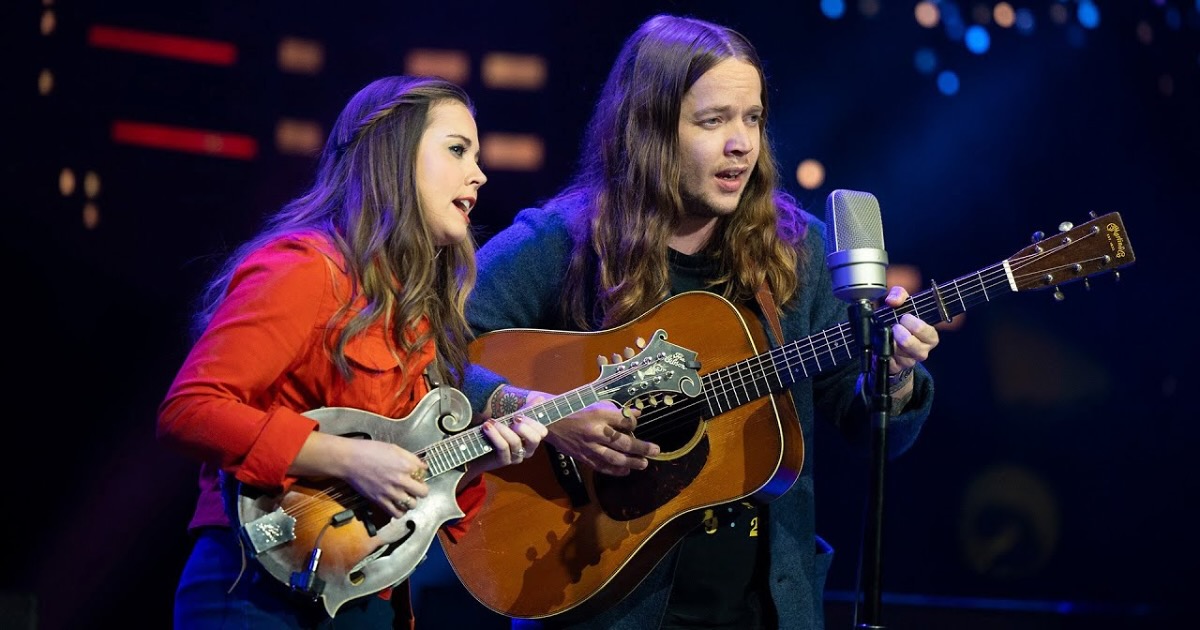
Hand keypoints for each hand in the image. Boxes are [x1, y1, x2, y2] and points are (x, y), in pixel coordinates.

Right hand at [336, 438, 428, 518]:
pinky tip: (397, 505)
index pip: (424, 473)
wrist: (350, 460)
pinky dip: (400, 511)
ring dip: (411, 501)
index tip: (416, 474)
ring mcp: (391, 493)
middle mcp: (401, 480)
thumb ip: (410, 458)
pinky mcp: (380, 501)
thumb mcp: (394, 448)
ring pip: (412, 505)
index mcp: (406, 465)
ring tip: (405, 496)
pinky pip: (396, 513)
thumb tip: (422, 466)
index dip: (421, 473)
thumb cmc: (370, 450)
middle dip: (421, 489)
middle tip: (414, 487)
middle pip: (423, 492)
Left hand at [475, 415, 549, 473]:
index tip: (519, 415)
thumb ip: (526, 410)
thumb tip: (540, 398)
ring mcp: (516, 457)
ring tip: (491, 421)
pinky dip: (495, 435)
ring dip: (504, 429)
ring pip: (516, 442)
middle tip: (512, 418)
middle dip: (523, 427)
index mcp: (531, 439)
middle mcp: (527, 450)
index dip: (533, 422)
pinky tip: (487, 427)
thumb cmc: (498, 432)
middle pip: (534, 439)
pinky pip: (503, 448)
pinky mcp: (504, 461)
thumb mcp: (512, 419)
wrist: (477, 448)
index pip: (542, 432)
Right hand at [528, 394, 659, 476]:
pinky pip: (602, 466)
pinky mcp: (583, 457)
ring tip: (644, 464)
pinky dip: (615, 470)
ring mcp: (589, 447)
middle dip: (641, 447)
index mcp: (598, 415)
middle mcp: (595, 432)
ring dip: (631, 462)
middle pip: (622, 442)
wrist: (549, 423)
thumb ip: (615, 411)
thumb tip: (636, 414)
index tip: (636, 423)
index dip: (634, 423)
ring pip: (614, 458)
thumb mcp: (593, 404)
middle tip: (656, 450)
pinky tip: (626, 471)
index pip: (623, 421)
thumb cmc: (572, 410)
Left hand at [881, 286, 939, 373]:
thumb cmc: (900, 321)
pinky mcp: (895, 368)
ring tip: (886, 333)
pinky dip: (881, 351)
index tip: (904, 317)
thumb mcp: (902, 304)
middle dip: (898, 332)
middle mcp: (922, 351)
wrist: (889, 340)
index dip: (913, 323)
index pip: (926, 331)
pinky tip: (881, 344)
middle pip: (910, 344)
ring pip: (896, 353)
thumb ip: (899, 295)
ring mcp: (909, 361)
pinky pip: (887, 361)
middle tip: (894, 326)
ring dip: (888, 341)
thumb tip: (893, 301)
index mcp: (930, 337)